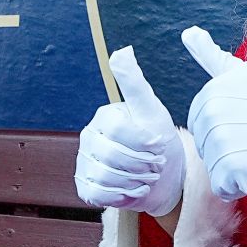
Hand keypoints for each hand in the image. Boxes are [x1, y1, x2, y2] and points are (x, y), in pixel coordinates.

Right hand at [74, 47, 182, 217]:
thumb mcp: (151, 109)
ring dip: (135, 181)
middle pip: (112, 156)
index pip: (118, 131)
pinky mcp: (85, 186)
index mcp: (103, 117)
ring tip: (148, 177)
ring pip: (106, 177)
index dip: (143, 142)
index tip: (159, 145)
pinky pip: (98, 194)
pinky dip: (122, 195)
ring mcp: (84, 163)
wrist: (163, 177)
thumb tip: (121, 51)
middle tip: (156, 165)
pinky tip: (136, 189)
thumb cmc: (158, 139)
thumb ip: (134, 82)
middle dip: (141, 164)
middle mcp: (89, 138)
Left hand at [182, 26, 246, 199]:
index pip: (199, 125)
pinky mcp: (230, 166)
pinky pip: (223, 188)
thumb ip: (213, 57)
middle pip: (205, 148)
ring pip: (214, 169)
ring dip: (236, 170)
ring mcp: (220, 139)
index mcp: (213, 91)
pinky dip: (241, 187)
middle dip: (228, 152)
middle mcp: (212, 112)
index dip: (225, 132)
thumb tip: (188, 32)